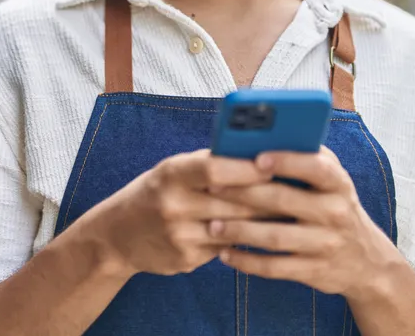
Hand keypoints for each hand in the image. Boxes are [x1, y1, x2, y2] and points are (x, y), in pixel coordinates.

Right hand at [78, 149, 272, 277]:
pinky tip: (262, 235)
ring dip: (264, 222)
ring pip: (235, 228)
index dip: (248, 168)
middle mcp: (173, 205)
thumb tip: (257, 155)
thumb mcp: (171, 171)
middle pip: (233, 202)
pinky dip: (244, 239)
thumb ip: (208, 164)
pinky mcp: (186, 259)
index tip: (275, 165)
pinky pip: (225, 248)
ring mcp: (179, 236)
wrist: (116, 236)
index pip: (215, 168)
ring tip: (290, 214)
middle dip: (268, 198)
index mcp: (171, 174)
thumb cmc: (153, 193)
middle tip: (298, 192)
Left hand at [209, 147, 403, 299]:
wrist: (367, 261)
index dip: (286, 161)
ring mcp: (325, 244)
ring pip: (275, 237)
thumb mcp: (333, 182)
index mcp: (338, 184)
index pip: (315, 167)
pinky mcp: (314, 271)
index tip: (256, 158)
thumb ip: (305, 159)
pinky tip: (225, 254)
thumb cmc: (335, 207)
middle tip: (213, 188)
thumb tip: (260, 138)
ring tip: (212, 226)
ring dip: (240, 231)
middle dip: (244, 193)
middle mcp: (334, 213)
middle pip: (284, 201)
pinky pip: (275, 267)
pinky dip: (247, 262)